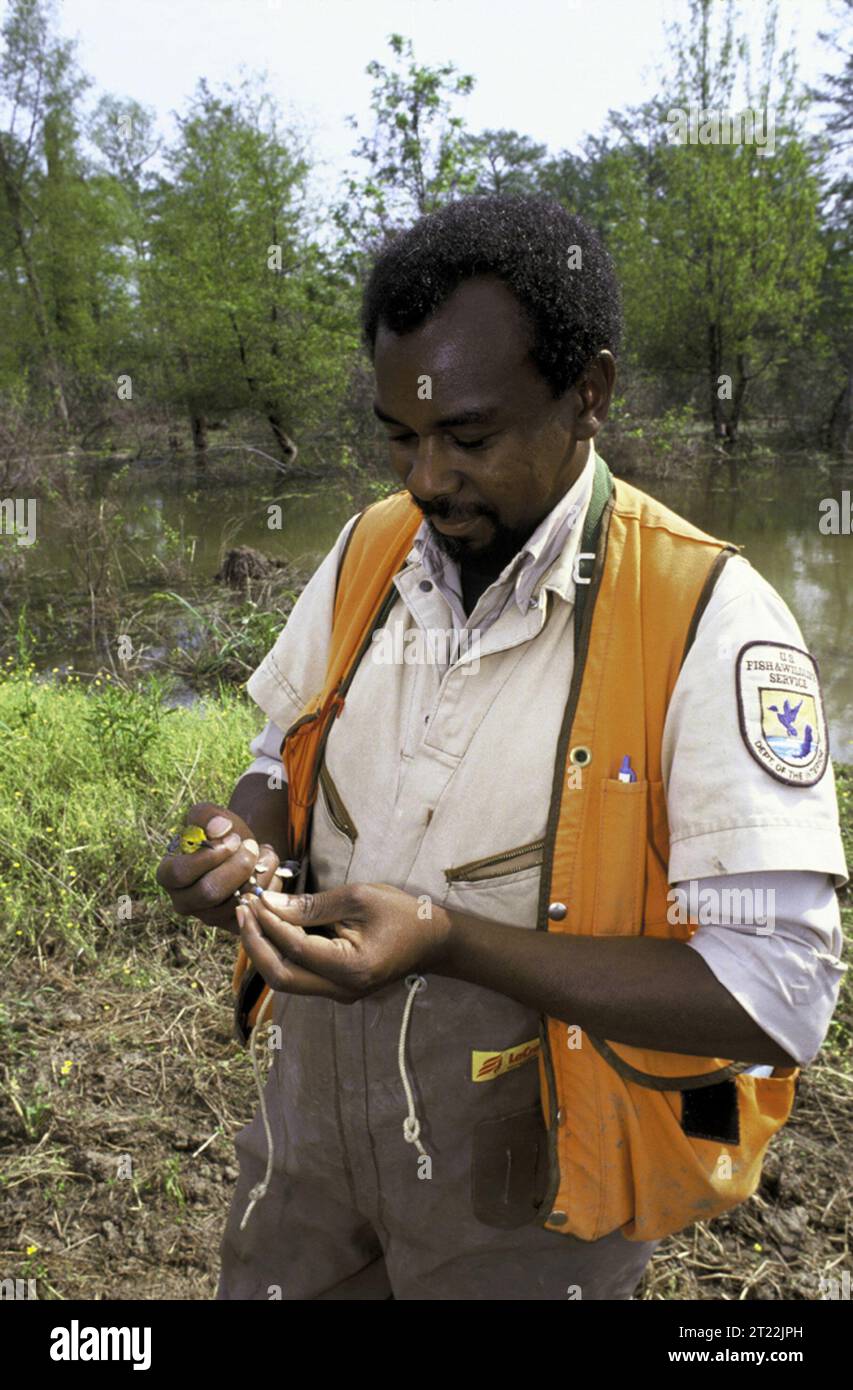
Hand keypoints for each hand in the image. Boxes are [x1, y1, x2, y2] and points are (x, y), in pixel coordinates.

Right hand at [156, 801, 281, 934]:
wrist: (243, 850)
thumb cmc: (221, 833)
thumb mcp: (210, 815)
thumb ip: (208, 816)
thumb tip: (218, 829)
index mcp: (168, 875)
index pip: (179, 873)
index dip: (209, 855)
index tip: (232, 839)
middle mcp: (183, 901)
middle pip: (209, 892)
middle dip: (237, 865)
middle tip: (251, 845)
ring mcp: (208, 917)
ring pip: (235, 902)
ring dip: (257, 873)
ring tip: (263, 853)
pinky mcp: (232, 925)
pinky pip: (254, 910)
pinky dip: (268, 886)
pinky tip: (268, 870)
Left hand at [235, 882, 451, 1000]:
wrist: (434, 941)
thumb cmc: (402, 913)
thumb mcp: (359, 898)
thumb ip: (313, 905)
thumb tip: (269, 903)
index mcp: (351, 968)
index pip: (296, 949)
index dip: (269, 924)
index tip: (253, 899)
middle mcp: (342, 990)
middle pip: (281, 977)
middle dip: (255, 944)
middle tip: (242, 911)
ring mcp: (339, 995)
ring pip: (286, 980)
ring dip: (264, 949)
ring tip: (251, 916)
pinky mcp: (336, 989)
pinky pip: (299, 976)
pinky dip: (280, 953)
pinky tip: (272, 928)